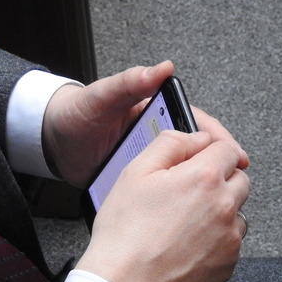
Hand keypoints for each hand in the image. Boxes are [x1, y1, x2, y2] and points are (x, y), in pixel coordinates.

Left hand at [43, 61, 248, 186]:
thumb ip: (129, 83)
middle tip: (231, 183)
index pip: (195, 122)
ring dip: (195, 185)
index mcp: (153, 109)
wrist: (49, 141)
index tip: (232, 154)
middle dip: (214, 166)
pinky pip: (158, 190)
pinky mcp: (135, 180)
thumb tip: (160, 68)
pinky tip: (182, 212)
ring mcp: (146, 159)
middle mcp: (155, 134)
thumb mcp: (101, 97)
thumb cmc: (75, 112)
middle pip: (194, 151)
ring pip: (179, 173)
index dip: (217, 139)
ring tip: (212, 202)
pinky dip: (172, 200)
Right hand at [75, 113, 249, 281]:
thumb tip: (196, 137)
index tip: (198, 158)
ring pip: (237, 212)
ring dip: (219, 210)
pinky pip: (230, 242)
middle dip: (218, 178)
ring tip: (183, 222)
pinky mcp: (228, 265)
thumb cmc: (124, 233)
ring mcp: (230, 238)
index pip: (227, 148)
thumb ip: (171, 144)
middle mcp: (224, 205)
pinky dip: (214, 240)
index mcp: (204, 177)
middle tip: (186, 191)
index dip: (209, 150)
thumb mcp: (136, 172)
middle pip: (239, 178)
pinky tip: (185, 244)